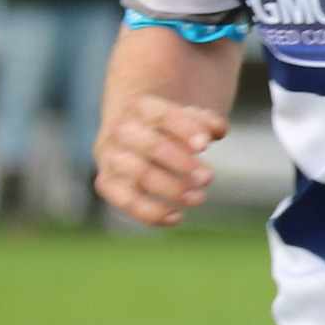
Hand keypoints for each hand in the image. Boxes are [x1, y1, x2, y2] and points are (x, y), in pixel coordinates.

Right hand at [96, 94, 227, 225]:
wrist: (133, 133)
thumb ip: (205, 121)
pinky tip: (176, 217)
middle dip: (182, 163)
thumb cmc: (170, 126)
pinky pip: (124, 199)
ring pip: (139, 173)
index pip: (163, 116)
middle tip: (208, 178)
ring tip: (199, 198)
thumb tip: (216, 130)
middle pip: (151, 145)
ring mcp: (113, 156)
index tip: (206, 145)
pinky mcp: (108, 181)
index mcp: (142, 106)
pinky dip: (148, 212)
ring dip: (171, 188)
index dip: (185, 129)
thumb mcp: (188, 116)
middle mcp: (122, 130)